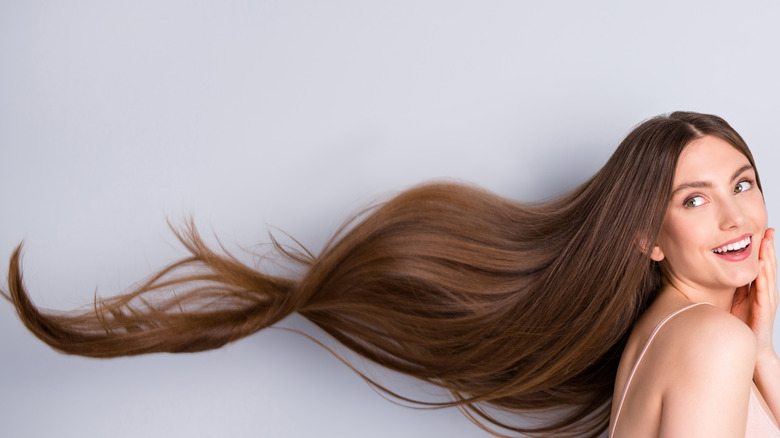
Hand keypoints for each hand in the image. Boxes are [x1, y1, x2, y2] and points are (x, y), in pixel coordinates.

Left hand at [731, 228, 777, 359]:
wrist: (753, 347)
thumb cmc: (744, 323)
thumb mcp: (738, 300)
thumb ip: (737, 287)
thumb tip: (727, 272)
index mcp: (761, 289)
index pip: (764, 265)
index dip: (763, 249)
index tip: (762, 233)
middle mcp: (767, 292)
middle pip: (769, 265)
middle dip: (769, 247)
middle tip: (768, 230)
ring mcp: (767, 299)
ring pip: (769, 274)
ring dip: (768, 257)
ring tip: (767, 242)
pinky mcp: (764, 307)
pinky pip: (764, 289)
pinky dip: (764, 276)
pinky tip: (763, 265)